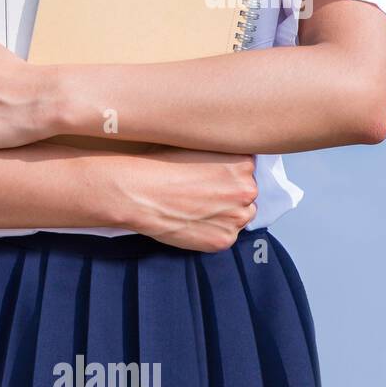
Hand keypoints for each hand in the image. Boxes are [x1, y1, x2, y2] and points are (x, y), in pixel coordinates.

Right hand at [116, 148, 258, 252]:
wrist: (138, 192)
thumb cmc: (159, 166)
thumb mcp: (196, 147)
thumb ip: (219, 155)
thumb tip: (223, 164)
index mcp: (242, 162)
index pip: (246, 171)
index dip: (227, 175)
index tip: (210, 178)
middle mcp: (247, 189)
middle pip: (246, 194)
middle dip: (229, 196)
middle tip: (200, 195)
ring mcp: (237, 216)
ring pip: (240, 216)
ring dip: (224, 215)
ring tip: (195, 210)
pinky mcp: (224, 239)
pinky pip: (226, 236)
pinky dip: (211, 232)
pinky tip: (192, 222)